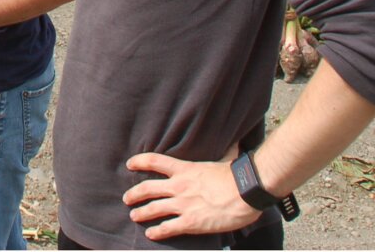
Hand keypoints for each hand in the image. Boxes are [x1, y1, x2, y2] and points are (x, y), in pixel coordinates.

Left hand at [122, 148, 256, 242]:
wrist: (247, 192)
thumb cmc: (238, 175)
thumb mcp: (226, 158)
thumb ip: (224, 151)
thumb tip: (235, 141)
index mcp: (185, 169)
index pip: (155, 161)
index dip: (140, 161)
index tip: (130, 164)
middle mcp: (179, 186)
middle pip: (148, 188)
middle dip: (134, 194)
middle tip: (127, 198)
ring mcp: (183, 205)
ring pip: (153, 209)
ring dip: (141, 213)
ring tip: (134, 216)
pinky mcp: (191, 222)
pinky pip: (168, 228)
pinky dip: (157, 232)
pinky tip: (151, 234)